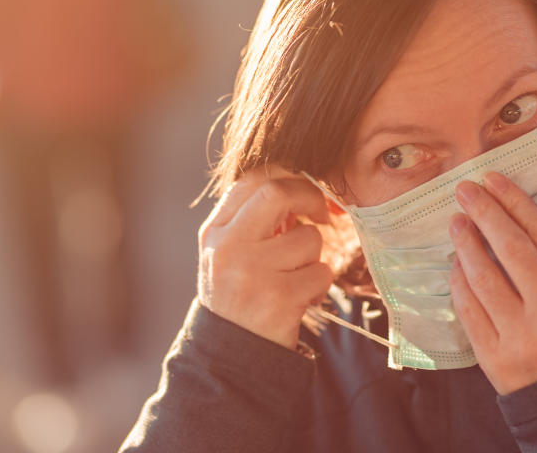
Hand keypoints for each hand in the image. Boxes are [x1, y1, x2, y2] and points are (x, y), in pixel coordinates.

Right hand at [197, 166, 333, 349]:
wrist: (229, 359)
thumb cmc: (237, 298)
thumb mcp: (229, 255)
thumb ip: (254, 221)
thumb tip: (303, 189)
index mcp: (215, 232)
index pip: (252, 180)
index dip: (286, 177)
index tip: (304, 191)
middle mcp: (229, 247)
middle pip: (277, 193)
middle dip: (309, 197)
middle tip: (322, 214)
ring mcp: (253, 273)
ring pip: (309, 239)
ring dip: (315, 256)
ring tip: (297, 276)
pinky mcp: (279, 299)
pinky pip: (321, 273)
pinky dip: (319, 284)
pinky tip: (301, 299)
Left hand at [449, 171, 536, 394]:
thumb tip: (508, 213)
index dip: (516, 203)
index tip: (493, 179)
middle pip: (513, 251)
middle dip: (486, 214)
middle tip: (466, 190)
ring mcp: (524, 340)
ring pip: (485, 278)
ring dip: (466, 244)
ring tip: (457, 222)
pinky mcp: (496, 360)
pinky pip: (470, 310)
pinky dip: (460, 281)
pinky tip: (456, 263)